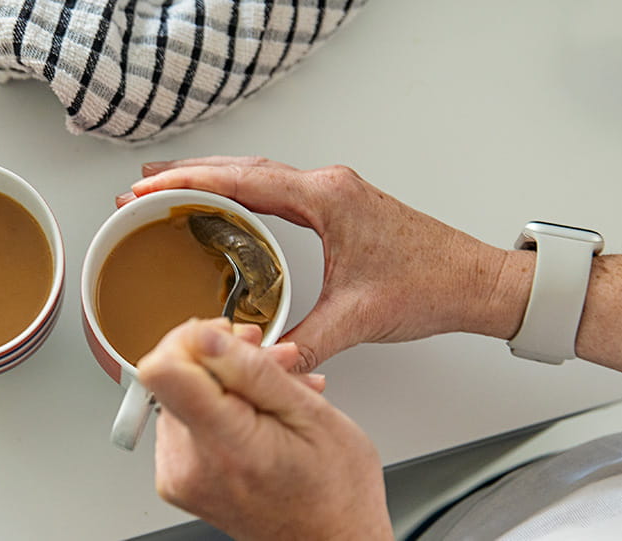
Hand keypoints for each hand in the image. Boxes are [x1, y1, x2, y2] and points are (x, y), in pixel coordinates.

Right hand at [120, 156, 532, 369]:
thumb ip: (305, 341)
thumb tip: (262, 359)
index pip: (243, 181)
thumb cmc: (432, 285)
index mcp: (328, 199)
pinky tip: (223, 208)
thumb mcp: (359, 319)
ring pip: (258, 175)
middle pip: (242, 167)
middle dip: (188, 174)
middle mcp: (329, 186)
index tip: (151, 188)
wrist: (477, 281)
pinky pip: (276, 190)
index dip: (189, 183)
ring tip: (169, 189)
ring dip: (212, 179)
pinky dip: (240, 193)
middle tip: (144, 187)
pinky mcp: (339, 206)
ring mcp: (334, 193)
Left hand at [138, 318, 391, 540]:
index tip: (228, 339)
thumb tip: (205, 336)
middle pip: (176, 378)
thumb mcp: (313, 416)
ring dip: (231, 384)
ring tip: (281, 392)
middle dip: (224, 359)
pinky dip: (224, 409)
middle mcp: (190, 465)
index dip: (192, 339)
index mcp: (224, 446)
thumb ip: (252, 371)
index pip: (162, 369)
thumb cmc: (336, 494)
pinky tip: (263, 414)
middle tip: (275, 362)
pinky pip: (190, 423)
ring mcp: (181, 477)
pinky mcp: (180, 480)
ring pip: (186, 396)